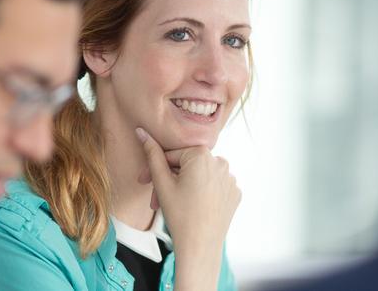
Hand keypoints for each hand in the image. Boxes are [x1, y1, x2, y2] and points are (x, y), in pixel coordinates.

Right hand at [135, 127, 239, 255]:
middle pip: (187, 166)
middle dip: (170, 180)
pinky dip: (202, 193)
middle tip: (155, 200)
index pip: (172, 155)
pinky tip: (193, 208)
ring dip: (185, 186)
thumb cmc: (179, 215)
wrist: (200, 247)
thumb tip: (141, 130)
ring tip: (173, 205)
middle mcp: (221, 162)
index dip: (155, 168)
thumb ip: (152, 154)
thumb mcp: (161, 182)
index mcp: (202, 155)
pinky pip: (214, 187)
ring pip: (201, 176)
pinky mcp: (235, 193)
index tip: (143, 182)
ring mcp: (231, 178)